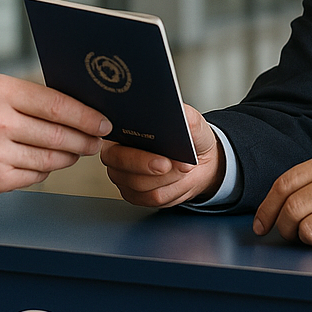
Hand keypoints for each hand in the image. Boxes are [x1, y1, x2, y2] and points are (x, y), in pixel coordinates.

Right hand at [0, 74, 110, 198]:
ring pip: (51, 159)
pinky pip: (36, 176)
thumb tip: (79, 109)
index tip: (104, 122)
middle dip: (85, 140)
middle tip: (97, 141)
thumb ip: (31, 99)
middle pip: (59, 134)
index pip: (58, 105)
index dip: (87, 116)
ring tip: (74, 152)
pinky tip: (43, 163)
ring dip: (68, 157)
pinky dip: (44, 170)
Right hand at [99, 105, 222, 206]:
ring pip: (139, 183)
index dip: (124, 136)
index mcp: (122, 126)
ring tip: (183, 167)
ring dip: (167, 178)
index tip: (150, 141)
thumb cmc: (190, 139)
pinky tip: (179, 180)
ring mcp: (122, 175)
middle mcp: (116, 151)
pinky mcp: (133, 194)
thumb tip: (179, 114)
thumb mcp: (192, 122)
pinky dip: (170, 190)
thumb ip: (185, 115)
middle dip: (147, 163)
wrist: (200, 162)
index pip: (112, 131)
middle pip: (120, 161)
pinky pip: (149, 197)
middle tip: (168, 162)